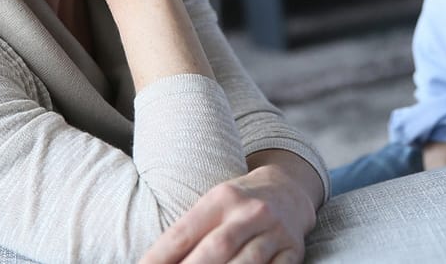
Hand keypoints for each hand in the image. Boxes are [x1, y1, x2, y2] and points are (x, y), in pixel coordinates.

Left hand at [138, 165, 316, 263]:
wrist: (289, 190)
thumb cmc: (238, 204)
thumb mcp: (212, 205)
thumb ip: (189, 233)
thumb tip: (153, 263)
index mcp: (222, 198)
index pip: (184, 232)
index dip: (159, 258)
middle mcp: (250, 212)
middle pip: (216, 248)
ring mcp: (275, 232)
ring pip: (246, 263)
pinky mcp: (293, 250)